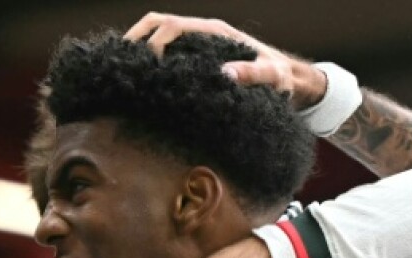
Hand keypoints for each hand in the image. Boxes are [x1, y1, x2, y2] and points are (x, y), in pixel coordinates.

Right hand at [123, 13, 326, 106]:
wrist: (290, 79)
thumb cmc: (282, 78)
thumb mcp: (272, 77)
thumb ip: (253, 74)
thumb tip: (224, 73)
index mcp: (216, 33)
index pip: (174, 27)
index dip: (154, 42)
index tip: (147, 66)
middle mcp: (206, 33)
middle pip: (159, 23)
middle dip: (137, 38)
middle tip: (121, 63)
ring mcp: (201, 43)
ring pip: (160, 33)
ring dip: (140, 45)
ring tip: (125, 69)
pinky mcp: (200, 56)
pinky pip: (169, 49)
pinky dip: (151, 56)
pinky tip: (144, 77)